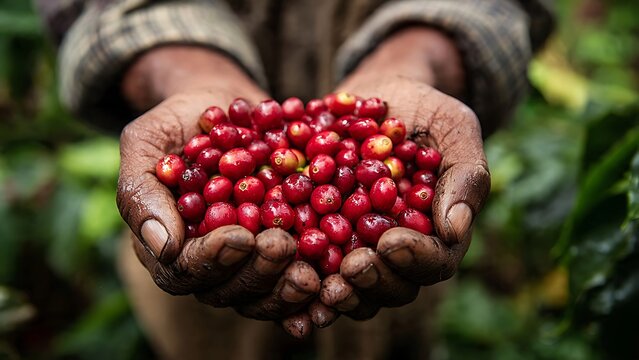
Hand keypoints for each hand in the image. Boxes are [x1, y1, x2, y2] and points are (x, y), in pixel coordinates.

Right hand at [116, 46, 320, 329]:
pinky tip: (332, 281)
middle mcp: (208, 262)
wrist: (227, 104)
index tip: (239, 236)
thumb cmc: (180, 120)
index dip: (212, 260)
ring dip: (286, 287)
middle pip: (228, 290)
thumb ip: (142, 190)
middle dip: (257, 272)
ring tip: (311, 270)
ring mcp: (247, 260)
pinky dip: (314, 286)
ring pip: (264, 293)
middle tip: (281, 245)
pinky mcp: (282, 249)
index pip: (184, 271)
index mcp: (169, 245)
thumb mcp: (147, 141)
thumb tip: (162, 247)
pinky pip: (295, 277)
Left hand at [315, 28, 490, 321]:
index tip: (390, 242)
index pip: (434, 262)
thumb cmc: (424, 109)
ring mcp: (359, 248)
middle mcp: (397, 250)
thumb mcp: (453, 127)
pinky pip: (312, 267)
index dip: (414, 259)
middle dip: (372, 280)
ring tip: (318, 284)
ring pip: (352, 287)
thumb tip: (455, 231)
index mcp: (436, 233)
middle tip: (352, 267)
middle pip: (392, 286)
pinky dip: (300, 277)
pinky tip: (284, 274)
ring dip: (337, 290)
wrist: (376, 96)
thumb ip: (464, 175)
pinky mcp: (321, 238)